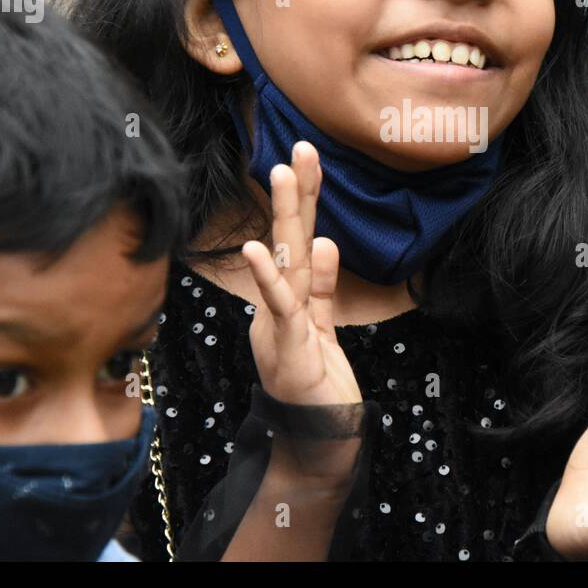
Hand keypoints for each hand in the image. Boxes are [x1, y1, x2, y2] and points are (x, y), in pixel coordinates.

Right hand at [242, 141, 361, 409]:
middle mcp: (281, 304)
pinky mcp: (286, 346)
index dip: (307, 200)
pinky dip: (268, 279)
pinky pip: (279, 307)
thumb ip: (325, 287)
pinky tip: (258, 249)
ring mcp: (279, 322)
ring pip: (285, 262)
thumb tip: (329, 243)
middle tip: (299, 147)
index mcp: (292, 298)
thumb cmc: (317, 386)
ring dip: (284, 218)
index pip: (302, 240)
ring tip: (283, 174)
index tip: (310, 157)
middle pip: (291, 240)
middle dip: (296, 193)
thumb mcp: (325, 327)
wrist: (317, 439)